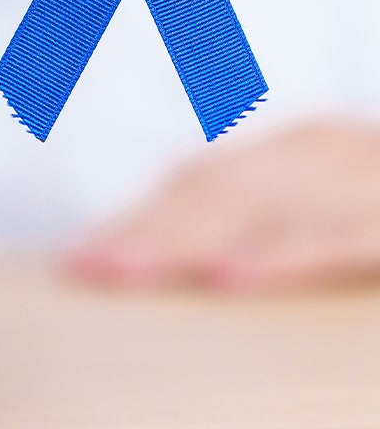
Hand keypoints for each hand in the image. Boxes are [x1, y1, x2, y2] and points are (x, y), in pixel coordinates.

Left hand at [67, 120, 379, 290]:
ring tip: (124, 272)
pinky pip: (335, 235)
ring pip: (257, 210)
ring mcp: (357, 178)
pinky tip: (230, 278)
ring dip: (184, 242)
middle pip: (213, 197)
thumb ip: (257, 187)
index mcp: (293, 149)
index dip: (136, 221)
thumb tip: (177, 192)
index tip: (78, 260)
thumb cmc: (376, 179)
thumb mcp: (317, 174)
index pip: (197, 187)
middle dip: (144, 235)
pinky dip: (281, 256)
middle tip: (84, 270)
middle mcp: (316, 155)